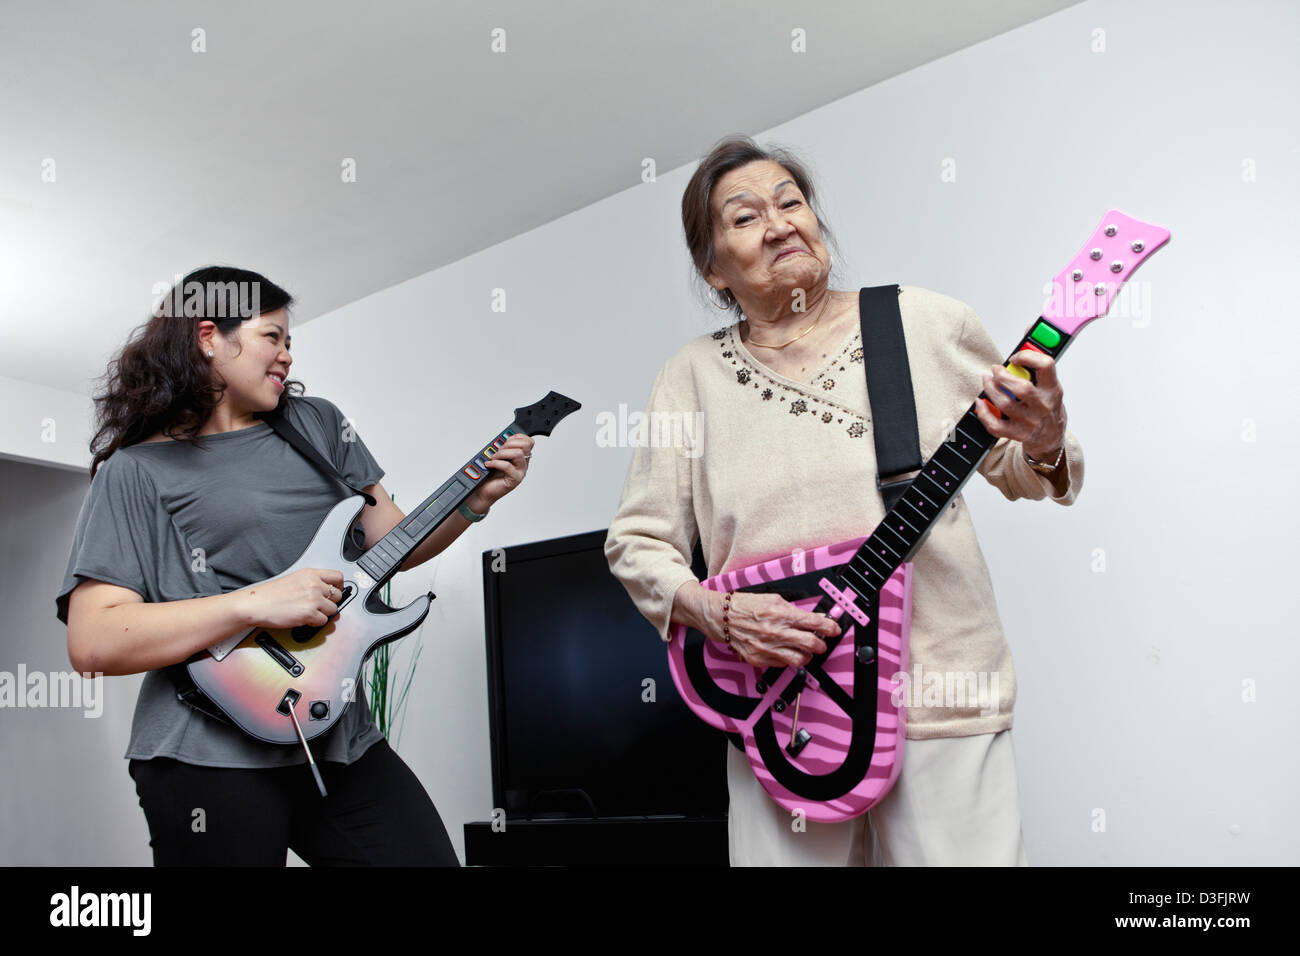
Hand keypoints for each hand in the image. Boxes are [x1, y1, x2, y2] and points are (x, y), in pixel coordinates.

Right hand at [240, 568, 345, 629]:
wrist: (256, 604)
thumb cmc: (270, 593)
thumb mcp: (294, 579)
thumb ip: (312, 582)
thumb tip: (326, 590)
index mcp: (311, 574)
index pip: (338, 577)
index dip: (339, 586)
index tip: (336, 591)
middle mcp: (314, 585)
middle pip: (337, 595)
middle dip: (330, 602)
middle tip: (320, 605)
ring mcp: (313, 599)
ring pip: (333, 610)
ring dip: (323, 613)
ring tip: (309, 612)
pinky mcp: (310, 614)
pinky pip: (323, 621)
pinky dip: (316, 622)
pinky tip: (305, 619)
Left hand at [465, 434, 533, 512]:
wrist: (483, 491)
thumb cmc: (490, 476)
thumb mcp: (497, 457)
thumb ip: (502, 449)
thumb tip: (500, 440)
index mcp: (521, 457)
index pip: (529, 442)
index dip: (517, 437)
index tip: (506, 440)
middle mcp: (523, 464)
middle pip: (525, 445)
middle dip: (509, 444)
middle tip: (498, 451)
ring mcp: (520, 472)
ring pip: (518, 454)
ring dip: (502, 453)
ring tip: (494, 458)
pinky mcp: (515, 480)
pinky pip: (507, 466)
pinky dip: (495, 463)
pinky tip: (489, 465)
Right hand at [713, 591, 840, 668]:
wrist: (721, 617)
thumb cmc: (744, 606)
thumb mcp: (772, 598)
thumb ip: (793, 609)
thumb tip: (810, 617)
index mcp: (781, 614)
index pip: (814, 623)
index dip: (829, 627)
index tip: (834, 629)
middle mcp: (776, 632)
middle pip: (811, 644)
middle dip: (821, 644)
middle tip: (821, 643)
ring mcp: (768, 648)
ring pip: (800, 660)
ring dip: (807, 656)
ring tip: (805, 651)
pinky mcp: (759, 659)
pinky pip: (782, 664)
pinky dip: (788, 659)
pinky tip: (786, 652)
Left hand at [974, 350, 1067, 458]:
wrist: (1051, 438)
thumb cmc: (1048, 407)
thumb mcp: (1049, 384)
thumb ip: (1037, 360)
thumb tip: (1030, 329)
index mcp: (1053, 389)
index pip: (1045, 366)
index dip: (1027, 356)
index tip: (1015, 356)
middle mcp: (1043, 405)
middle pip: (1022, 388)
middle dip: (1003, 376)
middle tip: (995, 369)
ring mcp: (1031, 422)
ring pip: (1005, 404)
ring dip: (991, 389)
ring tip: (986, 380)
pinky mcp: (1018, 434)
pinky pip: (996, 425)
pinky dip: (984, 414)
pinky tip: (981, 403)